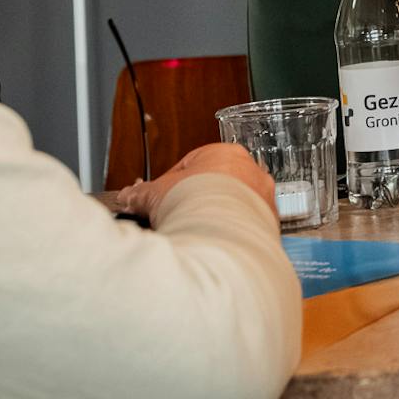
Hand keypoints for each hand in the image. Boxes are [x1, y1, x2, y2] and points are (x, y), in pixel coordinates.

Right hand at [114, 144, 277, 223]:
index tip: (162, 201)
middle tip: (178, 220)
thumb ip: (141, 194)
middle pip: (217, 185)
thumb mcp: (156, 194)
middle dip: (196, 202)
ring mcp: (263, 197)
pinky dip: (231, 236)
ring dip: (215, 219)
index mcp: (225, 152)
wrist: (219, 232)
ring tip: (195, 236)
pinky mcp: (269, 223)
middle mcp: (250, 171)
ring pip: (235, 206)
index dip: (172, 186)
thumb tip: (128, 197)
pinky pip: (247, 227)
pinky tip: (215, 245)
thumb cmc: (193, 202)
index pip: (194, 165)